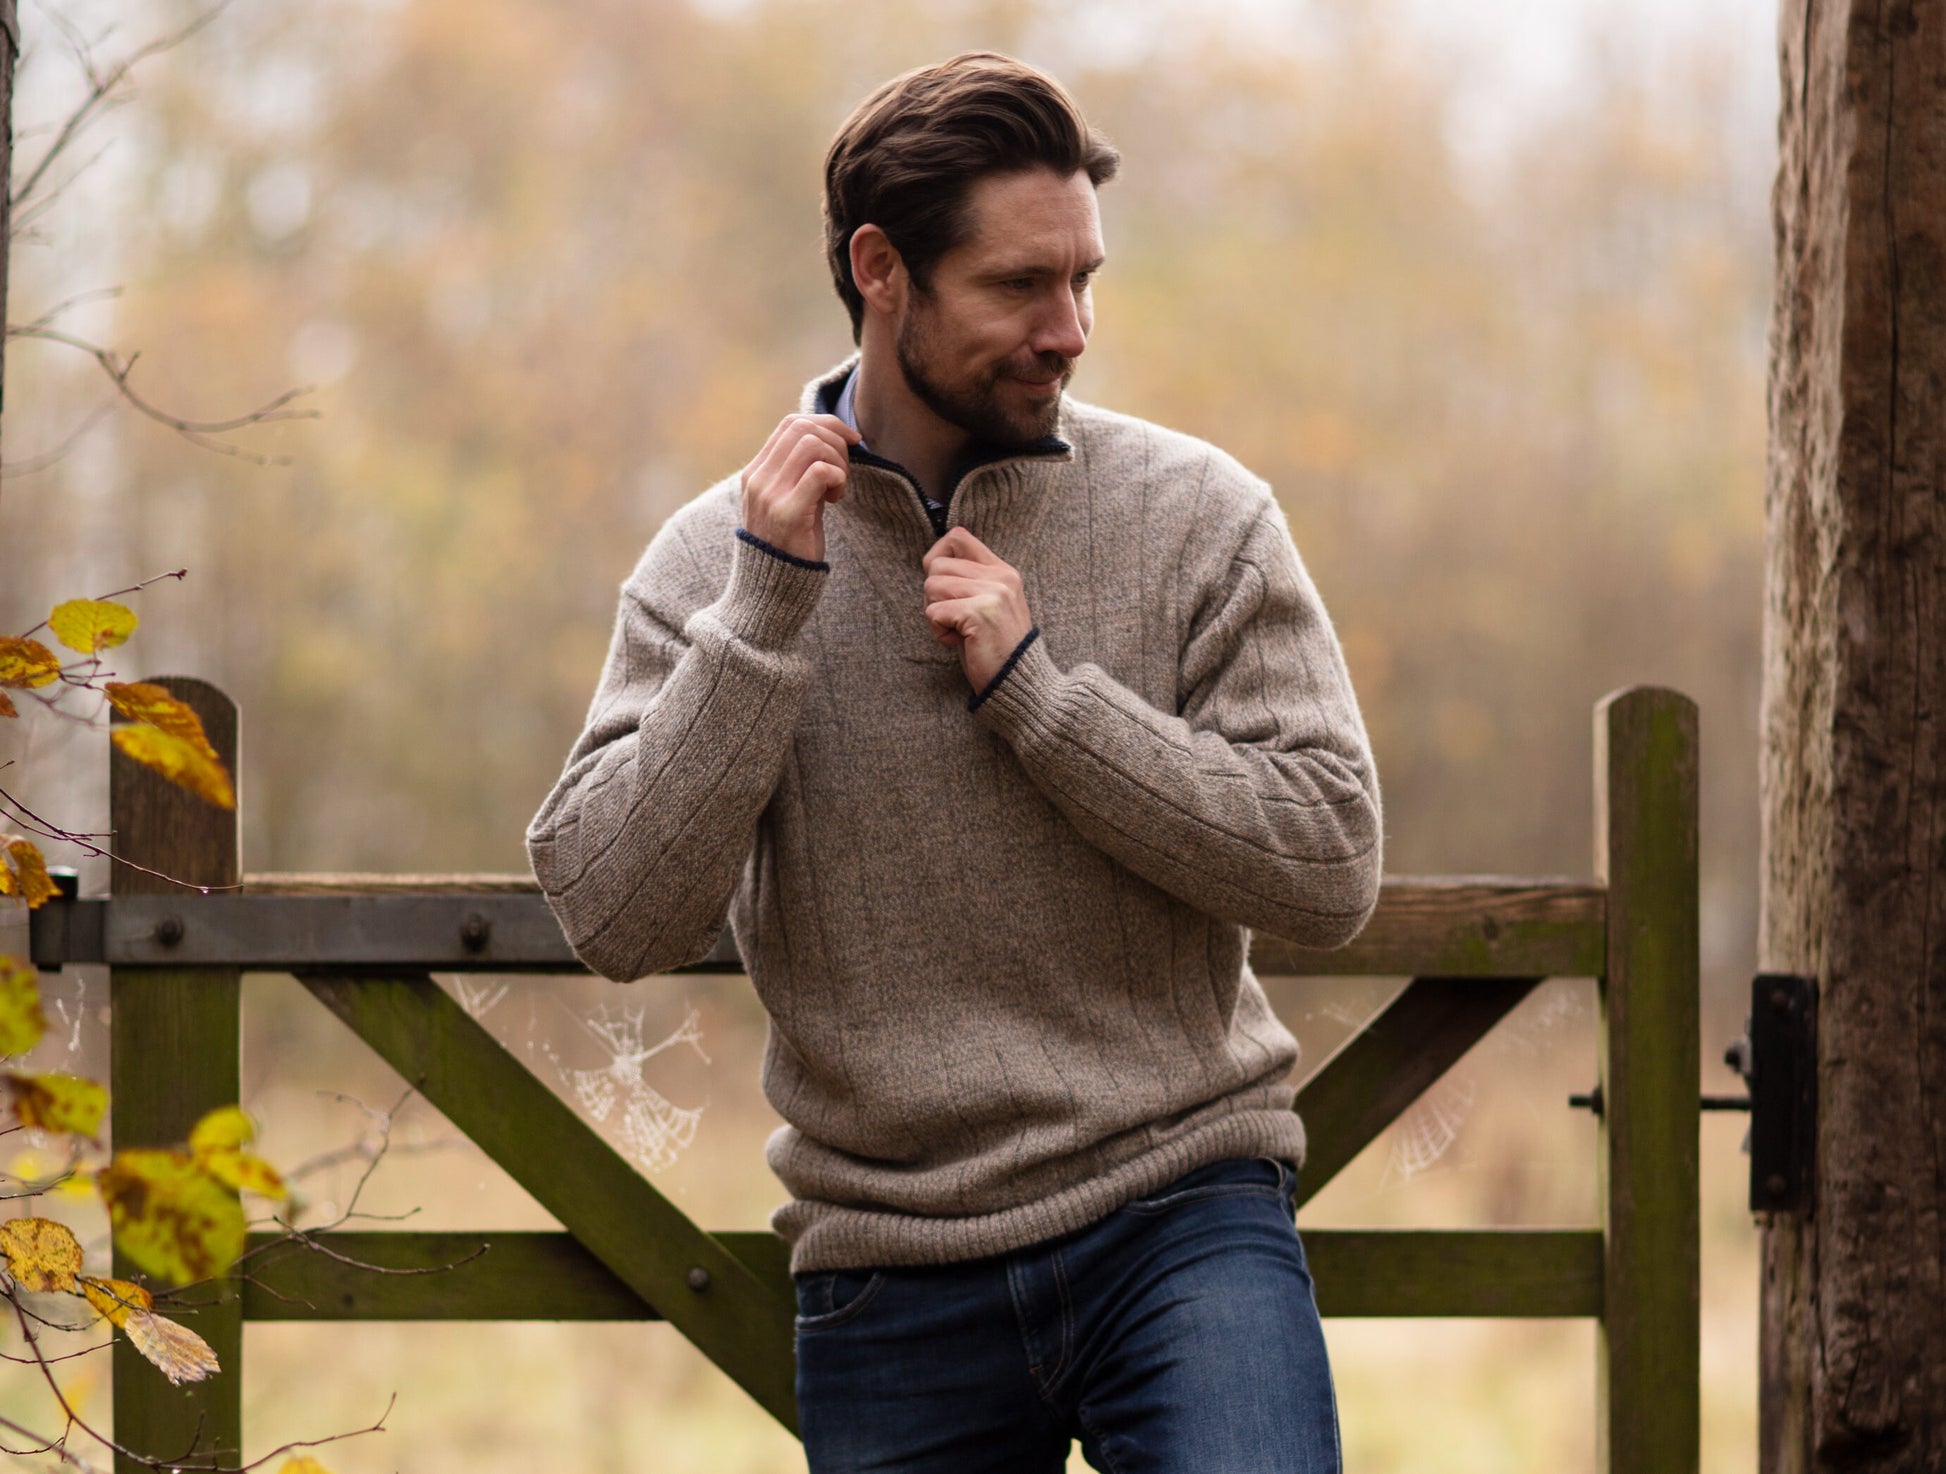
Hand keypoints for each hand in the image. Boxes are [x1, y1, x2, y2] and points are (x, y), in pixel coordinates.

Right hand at [739, 414, 859, 563]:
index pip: (791, 423)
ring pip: (812, 444)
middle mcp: (758, 479)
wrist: (771, 589)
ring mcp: (769, 495)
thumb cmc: (789, 544)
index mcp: (756, 472)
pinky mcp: (787, 513)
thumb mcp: (790, 499)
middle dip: (836, 442)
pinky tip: (835, 500)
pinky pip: (819, 472)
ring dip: (837, 462)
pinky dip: (837, 478)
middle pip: (803, 427)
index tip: (850, 442)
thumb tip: (832, 438)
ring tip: (837, 489)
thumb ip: (800, 471)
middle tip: (844, 473)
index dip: (827, 424)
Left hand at [921, 528, 1034, 692]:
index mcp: (1002, 571)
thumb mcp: (986, 604)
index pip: (958, 536)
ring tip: (958, 630)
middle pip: (937, 565)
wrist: (1019, 681)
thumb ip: (967, 581)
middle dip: (934, 595)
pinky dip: (939, 632)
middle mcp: (1000, 576)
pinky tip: (960, 642)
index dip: (937, 555)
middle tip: (952, 618)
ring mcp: (992, 592)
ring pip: (931, 586)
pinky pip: (934, 611)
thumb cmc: (994, 647)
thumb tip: (931, 563)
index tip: (941, 584)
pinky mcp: (979, 612)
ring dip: (935, 614)